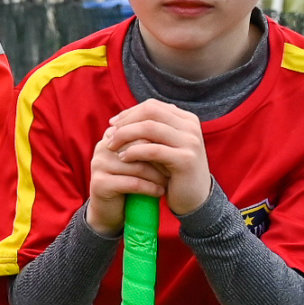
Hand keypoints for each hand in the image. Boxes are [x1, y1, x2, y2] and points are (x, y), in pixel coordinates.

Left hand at [98, 100, 211, 216]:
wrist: (194, 198)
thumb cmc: (172, 171)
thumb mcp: (162, 147)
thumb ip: (147, 133)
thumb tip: (114, 122)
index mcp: (186, 119)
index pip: (152, 106)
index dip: (129, 113)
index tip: (112, 124)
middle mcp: (190, 127)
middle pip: (150, 112)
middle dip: (126, 122)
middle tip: (109, 134)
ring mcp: (190, 142)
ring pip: (149, 128)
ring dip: (126, 135)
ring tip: (111, 146)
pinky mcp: (185, 159)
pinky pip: (153, 150)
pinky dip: (134, 152)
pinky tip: (122, 158)